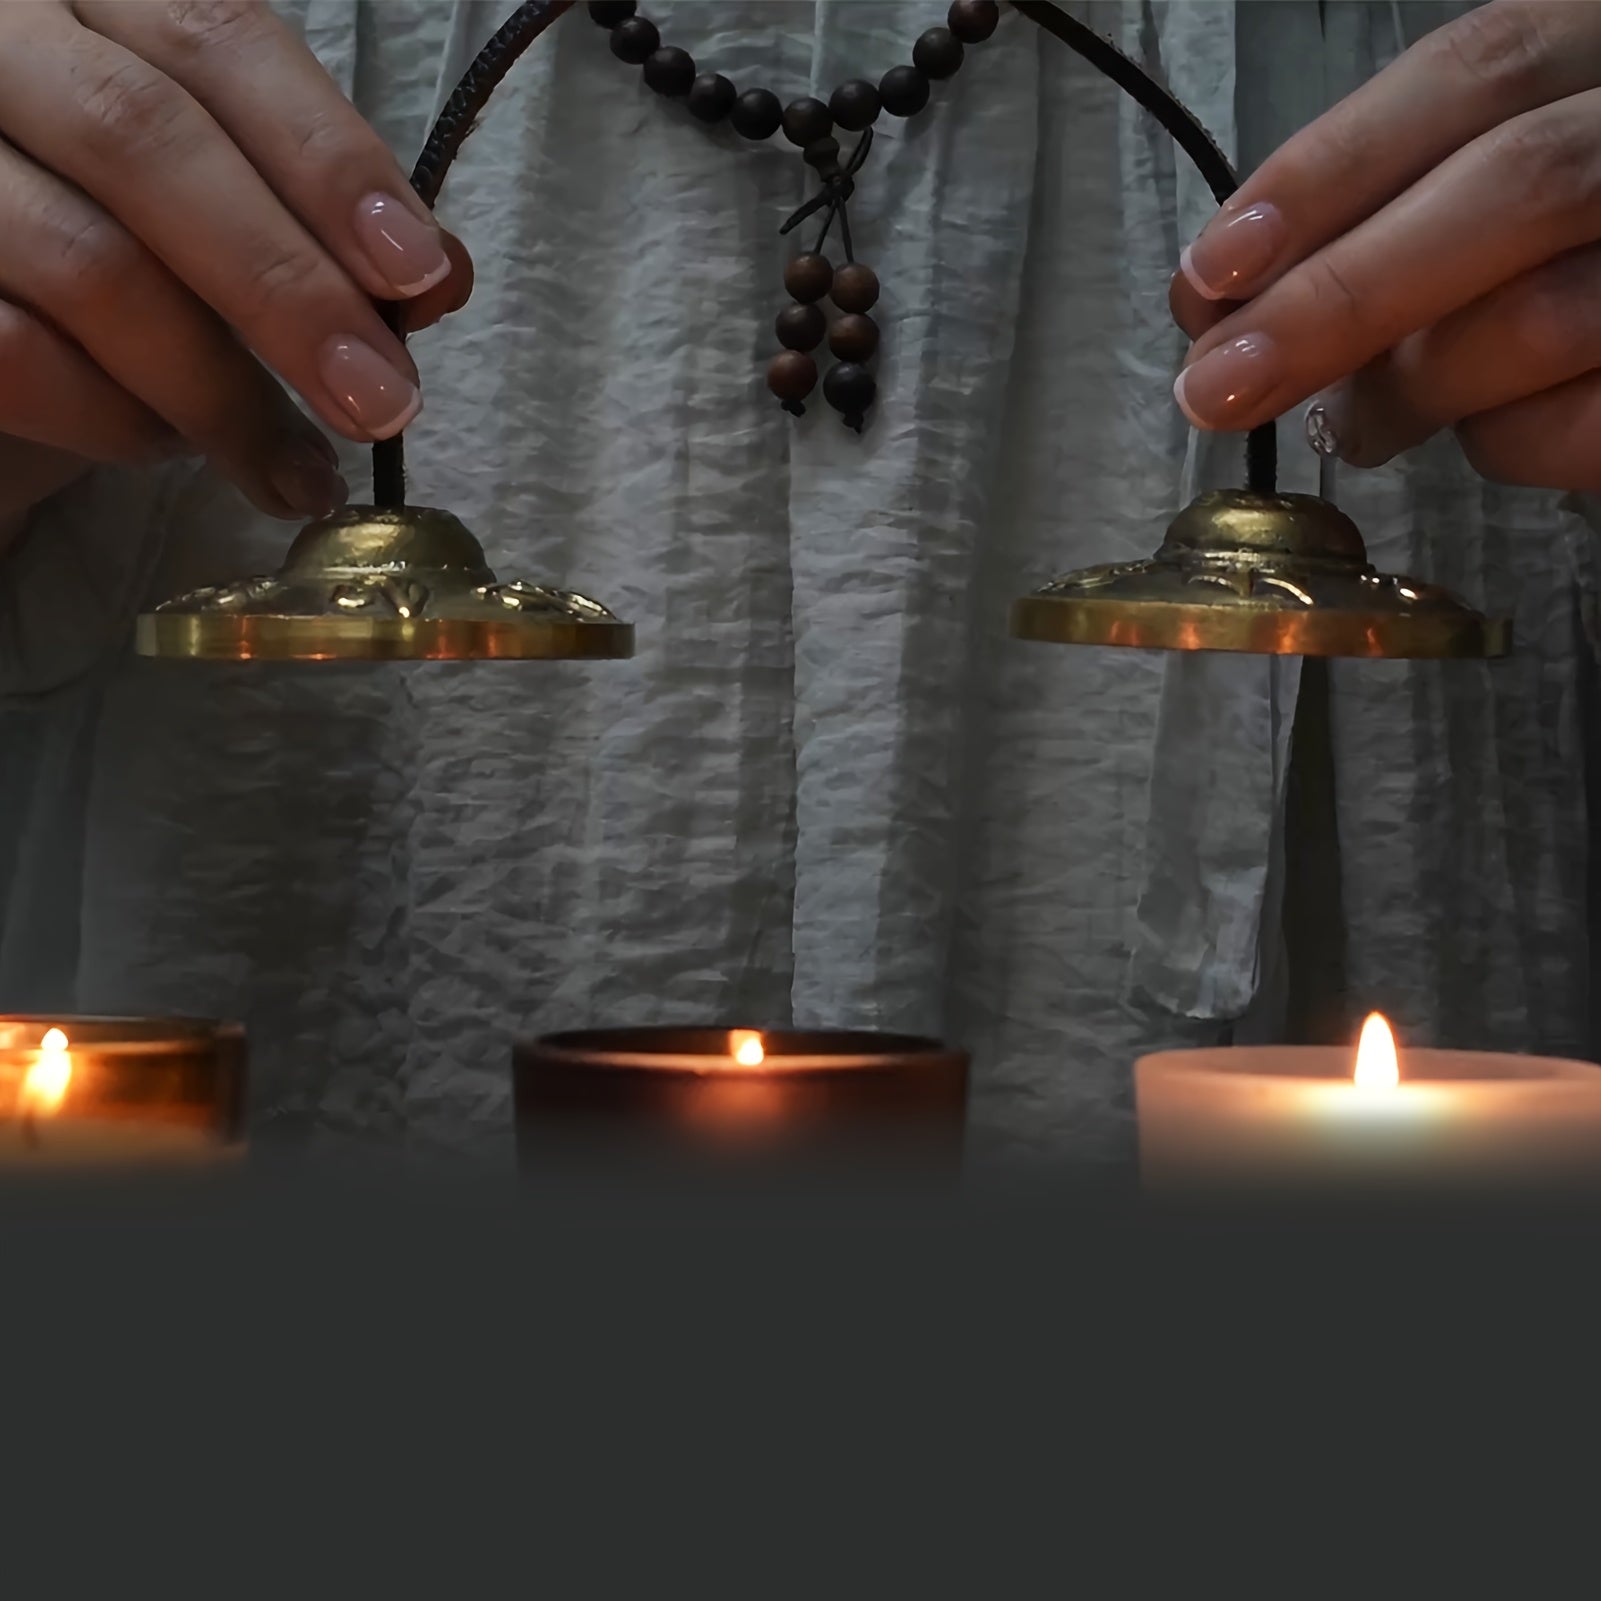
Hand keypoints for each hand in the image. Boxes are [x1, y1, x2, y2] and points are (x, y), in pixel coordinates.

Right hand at [0, 0, 473, 531]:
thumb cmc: (114, 238)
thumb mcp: (222, 205)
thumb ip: (320, 220)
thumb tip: (441, 276)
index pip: (216, 38)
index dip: (326, 158)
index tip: (415, 273)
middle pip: (145, 138)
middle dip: (287, 288)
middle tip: (381, 401)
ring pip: (87, 263)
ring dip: (221, 392)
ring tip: (295, 469)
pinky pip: (20, 357)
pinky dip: (121, 423)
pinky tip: (173, 450)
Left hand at [1169, 0, 1600, 491]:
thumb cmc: (1557, 249)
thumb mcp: (1482, 187)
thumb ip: (1383, 210)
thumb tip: (1220, 301)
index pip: (1476, 74)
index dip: (1330, 170)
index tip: (1214, 269)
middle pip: (1515, 188)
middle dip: (1338, 298)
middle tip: (1218, 389)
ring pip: (1544, 315)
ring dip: (1406, 391)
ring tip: (1350, 425)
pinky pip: (1581, 424)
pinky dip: (1500, 444)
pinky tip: (1474, 432)